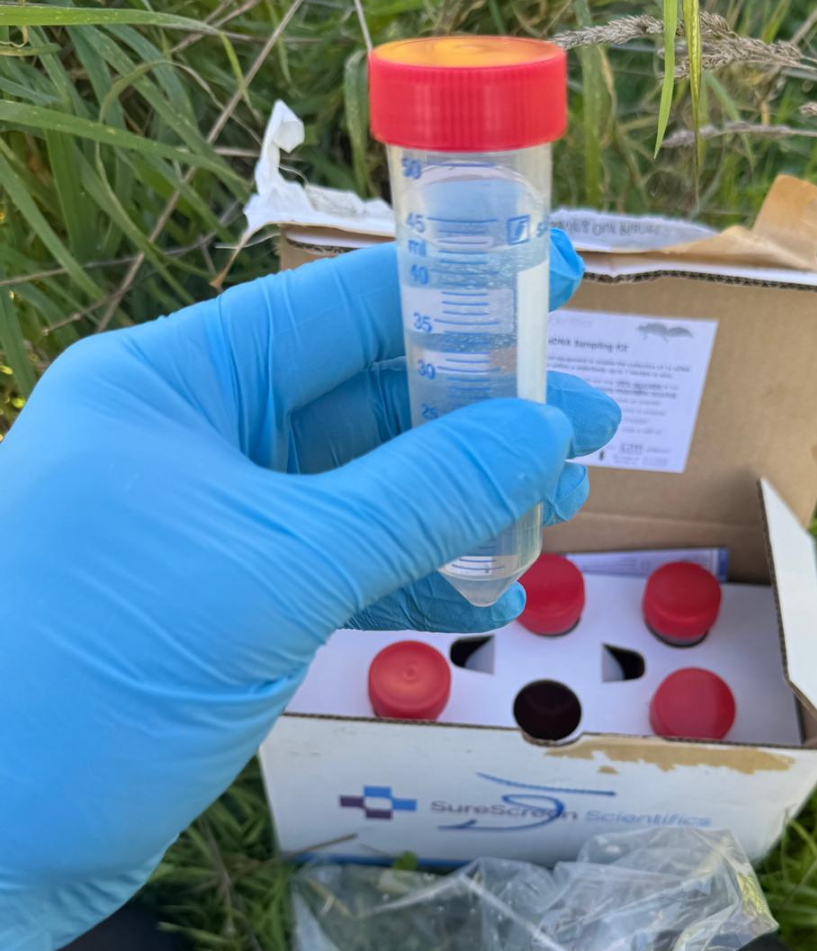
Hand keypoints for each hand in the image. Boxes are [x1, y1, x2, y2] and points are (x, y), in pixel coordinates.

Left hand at [0, 230, 618, 950]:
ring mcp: (218, 524)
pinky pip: (348, 566)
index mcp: (176, 383)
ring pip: (368, 490)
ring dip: (463, 503)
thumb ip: (422, 495)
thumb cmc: (98, 676)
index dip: (456, 289)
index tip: (557, 274)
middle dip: (479, 417)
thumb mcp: (279, 568)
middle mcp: (196, 437)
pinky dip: (418, 576)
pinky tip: (489, 592)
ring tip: (560, 509)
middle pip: (366, 401)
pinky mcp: (235, 602)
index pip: (336, 308)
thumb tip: (547, 428)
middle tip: (585, 428)